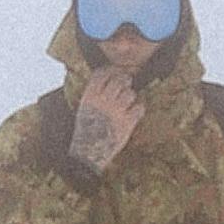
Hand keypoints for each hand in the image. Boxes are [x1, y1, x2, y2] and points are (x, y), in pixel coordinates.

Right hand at [66, 49, 149, 177]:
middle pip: (119, 81)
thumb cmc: (86, 131)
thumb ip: (94, 95)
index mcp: (90, 97)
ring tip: (127, 102)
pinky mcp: (127, 122)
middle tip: (126, 82)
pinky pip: (139, 108)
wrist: (89, 152)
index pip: (101, 74)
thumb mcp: (83, 109)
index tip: (113, 72)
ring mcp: (116, 112)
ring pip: (130, 93)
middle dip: (124, 80)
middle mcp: (103, 102)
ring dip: (130, 96)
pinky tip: (135, 113)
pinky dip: (139, 109)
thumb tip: (107, 82)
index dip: (109, 71)